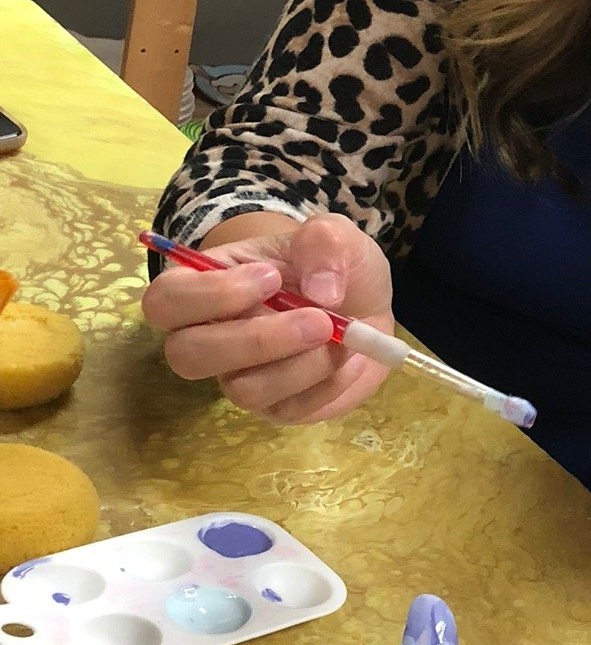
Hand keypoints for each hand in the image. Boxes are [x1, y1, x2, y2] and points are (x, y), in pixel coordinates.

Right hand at [141, 213, 396, 424]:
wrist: (369, 305)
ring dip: (303, 365)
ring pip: (243, 390)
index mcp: (204, 285)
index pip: (166, 300)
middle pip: (188, 356)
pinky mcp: (276, 407)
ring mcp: (239, 377)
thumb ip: (324, 241)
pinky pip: (289, 409)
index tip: (273, 277)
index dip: (212, 294)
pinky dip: (329, 383)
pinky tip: (349, 358)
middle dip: (257, 340)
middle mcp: (209, 337)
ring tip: (342, 337)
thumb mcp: (335, 235)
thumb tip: (321, 292)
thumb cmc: (334, 266)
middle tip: (320, 320)